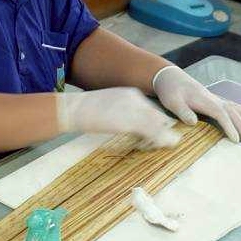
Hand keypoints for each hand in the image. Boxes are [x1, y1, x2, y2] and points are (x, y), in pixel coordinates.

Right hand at [55, 87, 177, 147]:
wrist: (73, 109)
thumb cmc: (84, 112)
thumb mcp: (106, 110)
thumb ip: (120, 115)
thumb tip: (128, 127)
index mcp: (130, 94)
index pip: (151, 109)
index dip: (156, 123)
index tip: (157, 134)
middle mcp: (136, 99)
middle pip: (158, 115)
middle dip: (162, 130)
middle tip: (164, 142)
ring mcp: (134, 109)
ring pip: (158, 124)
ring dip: (164, 136)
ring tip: (167, 145)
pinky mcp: (131, 122)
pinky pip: (153, 132)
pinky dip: (160, 140)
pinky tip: (161, 146)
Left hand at [151, 65, 240, 143]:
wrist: (169, 77)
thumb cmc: (170, 91)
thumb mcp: (172, 101)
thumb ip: (182, 111)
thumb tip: (194, 122)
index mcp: (204, 101)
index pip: (221, 114)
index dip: (229, 126)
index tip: (235, 139)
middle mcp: (213, 99)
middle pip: (232, 112)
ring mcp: (215, 98)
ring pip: (236, 107)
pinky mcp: (215, 99)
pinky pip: (233, 105)